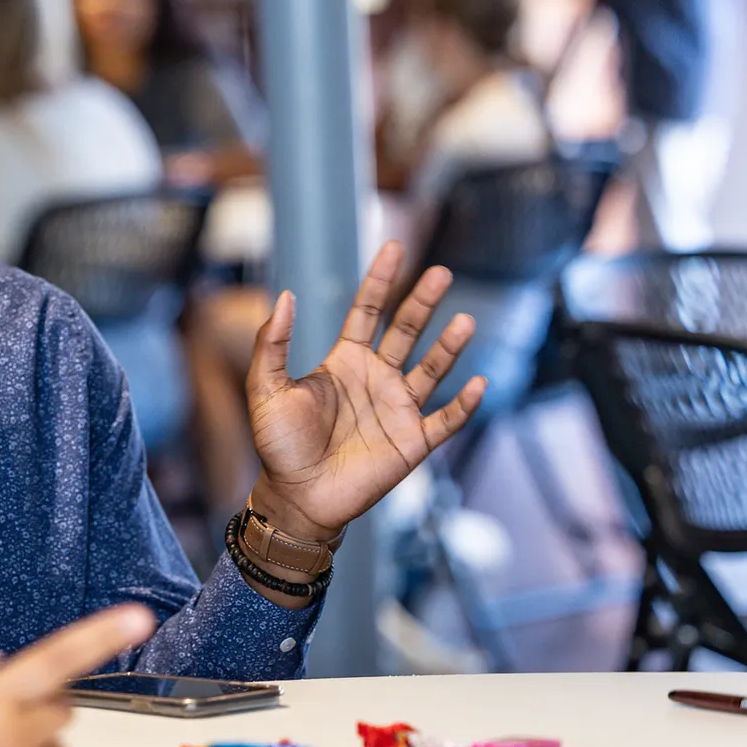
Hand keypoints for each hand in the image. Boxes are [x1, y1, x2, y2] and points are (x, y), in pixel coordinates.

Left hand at [245, 241, 484, 545]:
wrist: (296, 498)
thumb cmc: (279, 446)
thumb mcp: (267, 390)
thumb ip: (273, 344)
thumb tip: (285, 296)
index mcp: (344, 362)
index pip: (368, 312)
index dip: (380, 281)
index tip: (394, 247)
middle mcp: (377, 379)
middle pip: (406, 331)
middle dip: (422, 302)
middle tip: (440, 272)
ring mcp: (398, 409)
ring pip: (433, 369)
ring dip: (449, 346)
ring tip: (464, 321)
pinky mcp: (413, 442)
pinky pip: (446, 419)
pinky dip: (464, 404)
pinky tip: (478, 383)